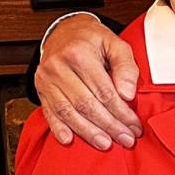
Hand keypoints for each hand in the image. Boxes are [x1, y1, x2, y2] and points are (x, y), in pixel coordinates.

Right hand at [36, 15, 142, 149]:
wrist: (64, 31)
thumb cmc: (93, 39)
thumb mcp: (116, 43)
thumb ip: (125, 67)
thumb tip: (128, 95)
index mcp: (80, 54)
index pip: (104, 91)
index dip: (121, 112)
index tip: (134, 126)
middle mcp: (59, 67)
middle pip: (86, 104)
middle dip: (109, 126)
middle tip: (126, 139)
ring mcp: (46, 79)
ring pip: (68, 112)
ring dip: (88, 132)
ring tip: (105, 144)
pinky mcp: (40, 89)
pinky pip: (49, 112)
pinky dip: (58, 128)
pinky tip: (69, 140)